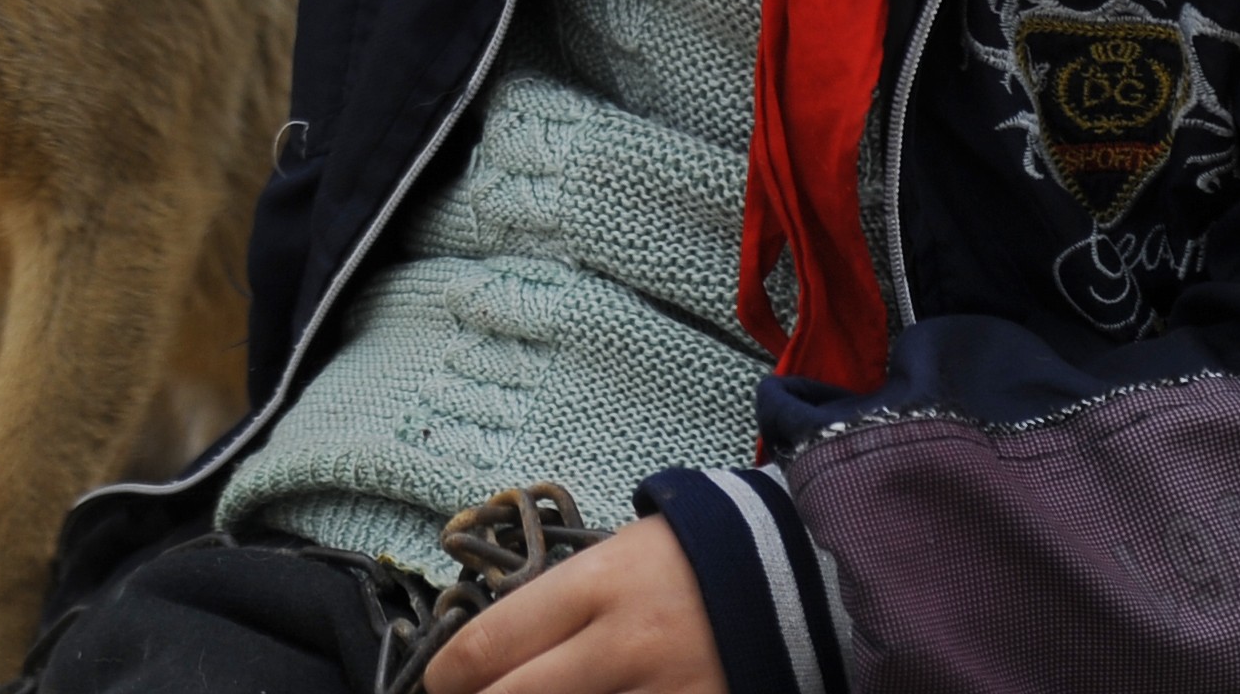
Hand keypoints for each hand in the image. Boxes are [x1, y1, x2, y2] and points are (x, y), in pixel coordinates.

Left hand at [427, 520, 723, 693]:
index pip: (489, 645)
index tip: (439, 686)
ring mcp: (668, 693)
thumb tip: (482, 661)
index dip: (446, 678)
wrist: (800, 579)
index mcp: (598, 585)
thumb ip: (555, 607)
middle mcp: (627, 644)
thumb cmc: (687, 566)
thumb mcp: (615, 559)